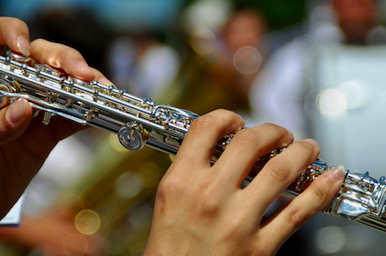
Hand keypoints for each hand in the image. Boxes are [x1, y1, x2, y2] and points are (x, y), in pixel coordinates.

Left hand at [0, 17, 110, 218]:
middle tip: (81, 74)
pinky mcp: (45, 134)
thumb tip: (26, 108)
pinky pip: (70, 120)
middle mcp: (9, 90)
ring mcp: (30, 111)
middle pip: (38, 58)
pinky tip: (98, 113)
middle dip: (63, 60)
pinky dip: (86, 116)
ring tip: (100, 90)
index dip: (11, 35)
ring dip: (84, 87)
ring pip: (61, 87)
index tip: (22, 49)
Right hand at [144, 109, 345, 254]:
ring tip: (307, 148)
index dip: (226, 117)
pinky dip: (319, 191)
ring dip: (301, 152)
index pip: (207, 129)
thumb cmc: (169, 247)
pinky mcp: (258, 248)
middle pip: (250, 142)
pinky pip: (296, 213)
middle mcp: (209, 196)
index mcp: (181, 181)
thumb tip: (218, 148)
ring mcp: (236, 222)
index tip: (237, 122)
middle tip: (280, 134)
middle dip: (272, 131)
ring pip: (280, 170)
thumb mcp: (168, 200)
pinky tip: (329, 178)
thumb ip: (190, 170)